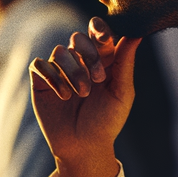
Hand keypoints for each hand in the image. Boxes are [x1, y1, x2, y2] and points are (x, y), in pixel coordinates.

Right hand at [29, 17, 137, 176]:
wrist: (83, 146)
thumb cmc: (107, 122)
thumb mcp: (122, 92)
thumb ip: (125, 61)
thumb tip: (137, 33)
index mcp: (101, 61)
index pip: (98, 33)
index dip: (99, 30)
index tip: (104, 39)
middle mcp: (79, 62)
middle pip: (77, 38)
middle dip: (88, 56)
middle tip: (97, 79)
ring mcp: (58, 71)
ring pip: (59, 52)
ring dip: (72, 72)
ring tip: (80, 94)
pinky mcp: (41, 82)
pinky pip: (40, 65)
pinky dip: (52, 77)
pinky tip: (63, 95)